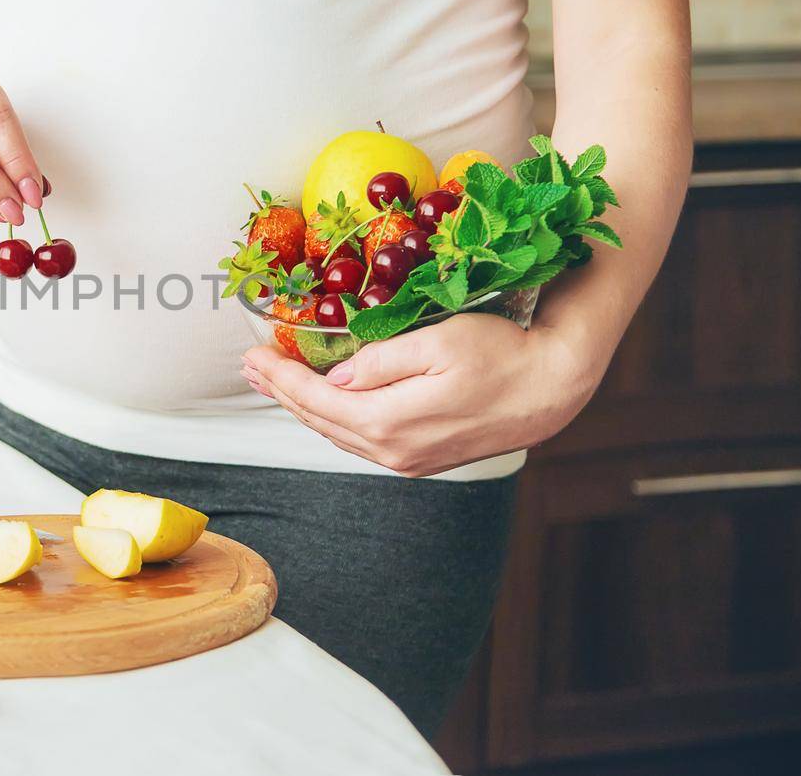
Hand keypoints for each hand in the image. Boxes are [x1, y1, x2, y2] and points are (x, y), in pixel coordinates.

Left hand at [241, 315, 600, 476]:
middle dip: (281, 392)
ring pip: (337, 433)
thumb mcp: (437, 341)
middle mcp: (392, 450)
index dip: (280, 377)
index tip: (253, 355)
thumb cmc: (500, 354)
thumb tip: (336, 378)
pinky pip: (359, 439)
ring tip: (274, 382)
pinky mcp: (419, 459)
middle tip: (250, 366)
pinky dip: (331, 418)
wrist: (550, 390)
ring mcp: (406, 460)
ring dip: (302, 407)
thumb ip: (380, 361)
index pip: (316, 399)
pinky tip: (320, 402)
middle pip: (319, 421)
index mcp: (389, 422)